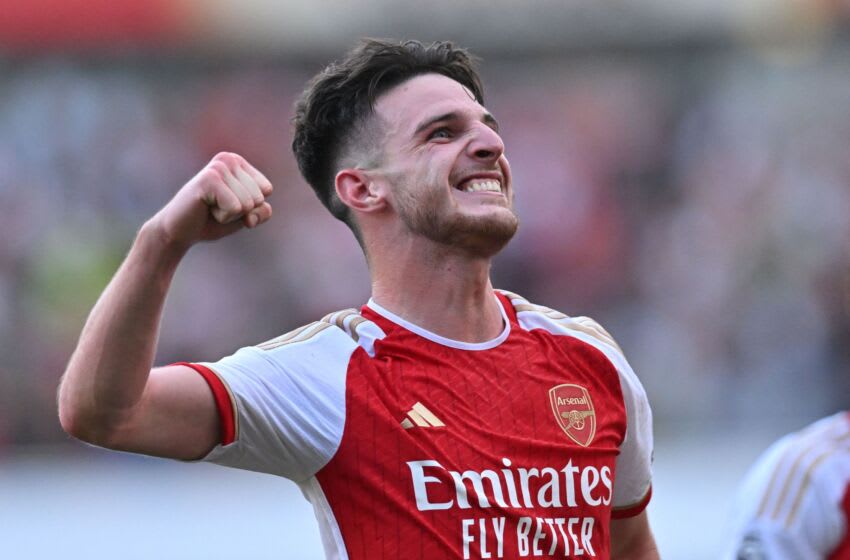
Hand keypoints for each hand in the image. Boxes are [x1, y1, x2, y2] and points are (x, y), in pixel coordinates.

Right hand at [149, 152, 273, 248]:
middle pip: (258, 197)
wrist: (179, 232)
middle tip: (216, 208)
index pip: (266, 190)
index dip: (251, 207)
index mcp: (239, 162)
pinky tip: (206, 208)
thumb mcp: (245, 217)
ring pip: (248, 203)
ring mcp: (218, 167)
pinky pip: (236, 207)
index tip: (228, 204)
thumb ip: (262, 211)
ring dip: (230, 214)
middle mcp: (229, 159)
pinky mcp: (209, 179)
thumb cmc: (212, 220)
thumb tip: (254, 207)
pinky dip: (223, 216)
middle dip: (240, 212)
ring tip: (210, 208)